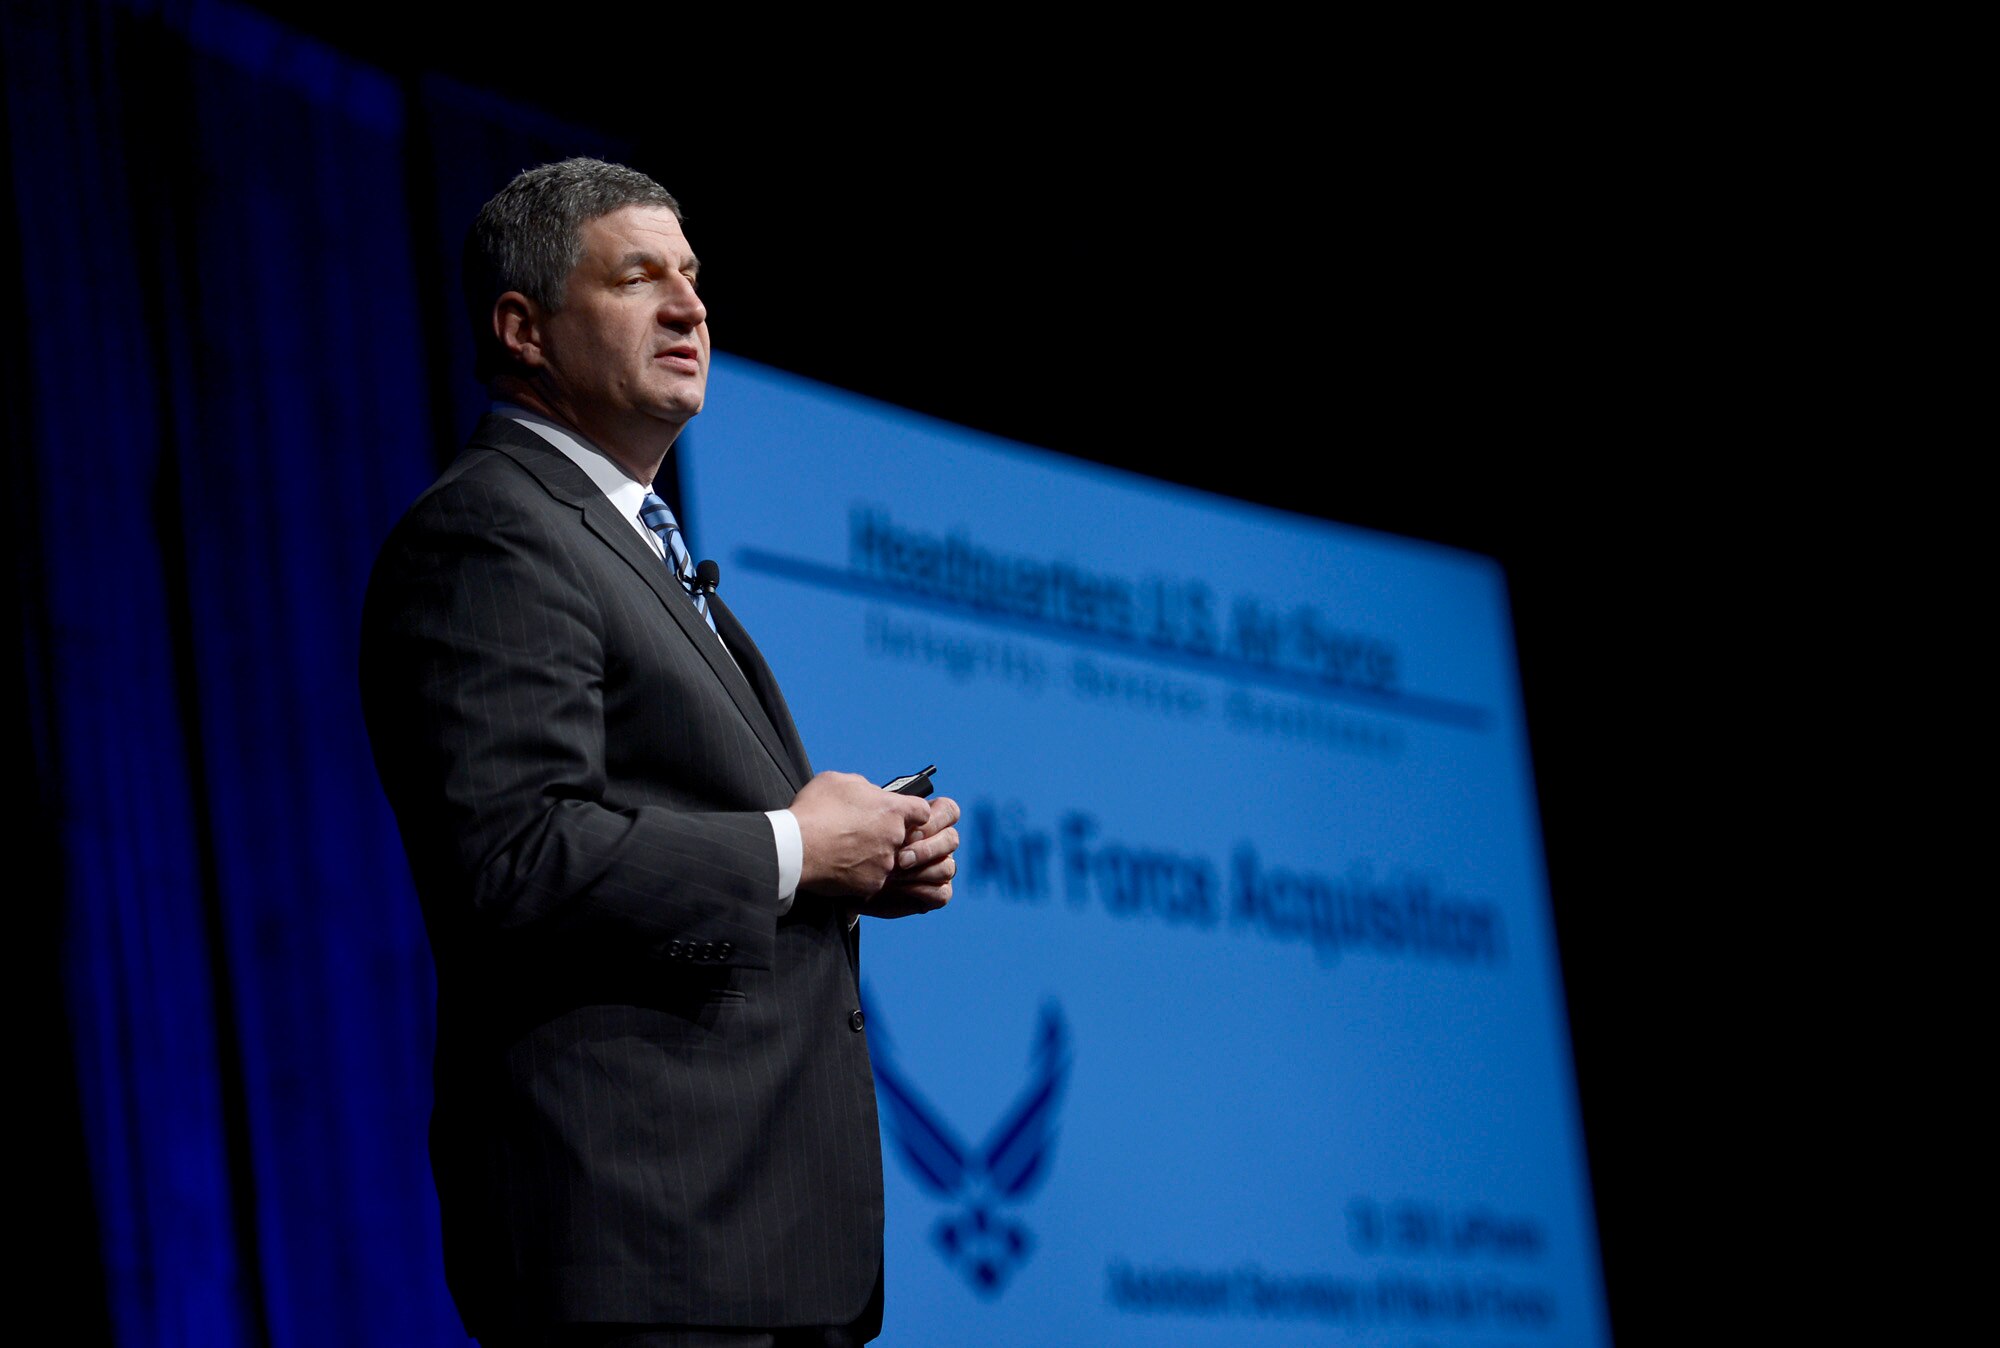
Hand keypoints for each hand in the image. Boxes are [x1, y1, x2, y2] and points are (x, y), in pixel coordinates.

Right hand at [791, 771, 933, 897]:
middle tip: (861, 833)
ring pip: (887, 858)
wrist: (795, 848)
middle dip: (886, 835)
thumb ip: (864, 788)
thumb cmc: (814, 811)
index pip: (922, 811)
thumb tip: (870, 795)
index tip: (899, 815)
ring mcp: (885, 863)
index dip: (911, 813)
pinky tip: (841, 865)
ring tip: (846, 849)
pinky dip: (860, 874)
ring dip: (872, 855)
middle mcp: (895, 837)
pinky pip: (872, 878)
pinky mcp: (872, 884)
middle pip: (903, 837)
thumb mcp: (840, 781)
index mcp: (892, 809)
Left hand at [859, 795, 959, 919]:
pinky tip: (899, 887)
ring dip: (920, 871)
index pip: (947, 811)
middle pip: (952, 839)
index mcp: (926, 822)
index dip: (933, 820)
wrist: (848, 884)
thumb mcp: (869, 827)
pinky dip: (921, 890)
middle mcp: (936, 845)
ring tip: (892, 875)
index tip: (904, 829)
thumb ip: (888, 815)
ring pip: (948, 867)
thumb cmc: (858, 851)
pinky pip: (943, 892)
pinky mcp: (935, 894)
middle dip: (926, 849)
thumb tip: (899, 808)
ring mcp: (938, 869)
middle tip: (900, 858)